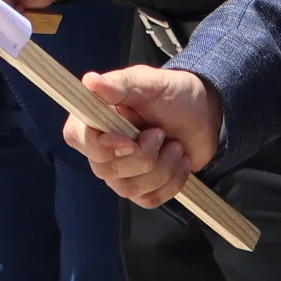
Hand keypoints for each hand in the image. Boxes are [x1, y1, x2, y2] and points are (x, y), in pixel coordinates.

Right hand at [65, 66, 219, 207]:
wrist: (203, 115)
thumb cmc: (173, 94)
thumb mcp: (150, 84)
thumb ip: (120, 84)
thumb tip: (90, 81)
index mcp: (95, 117)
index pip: (77, 138)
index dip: (100, 145)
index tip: (129, 140)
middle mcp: (101, 148)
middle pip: (105, 169)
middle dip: (143, 155)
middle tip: (161, 133)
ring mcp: (120, 172)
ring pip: (128, 188)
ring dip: (162, 167)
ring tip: (175, 145)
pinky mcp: (141, 189)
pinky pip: (148, 199)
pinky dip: (171, 181)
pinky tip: (180, 161)